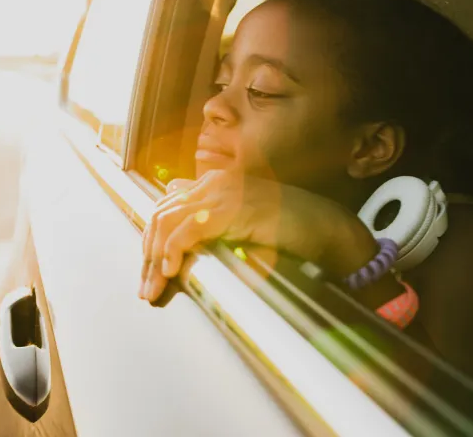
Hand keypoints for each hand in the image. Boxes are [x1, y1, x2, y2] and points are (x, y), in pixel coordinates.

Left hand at [138, 170, 368, 302]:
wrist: (325, 227)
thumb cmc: (290, 230)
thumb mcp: (242, 224)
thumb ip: (212, 219)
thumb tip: (176, 223)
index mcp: (214, 183)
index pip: (166, 208)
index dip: (152, 243)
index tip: (150, 275)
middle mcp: (213, 183)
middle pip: (161, 215)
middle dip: (148, 255)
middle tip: (147, 289)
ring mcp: (222, 192)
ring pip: (168, 222)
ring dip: (156, 259)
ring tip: (155, 288)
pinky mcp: (230, 208)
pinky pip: (188, 229)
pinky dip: (173, 251)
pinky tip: (172, 272)